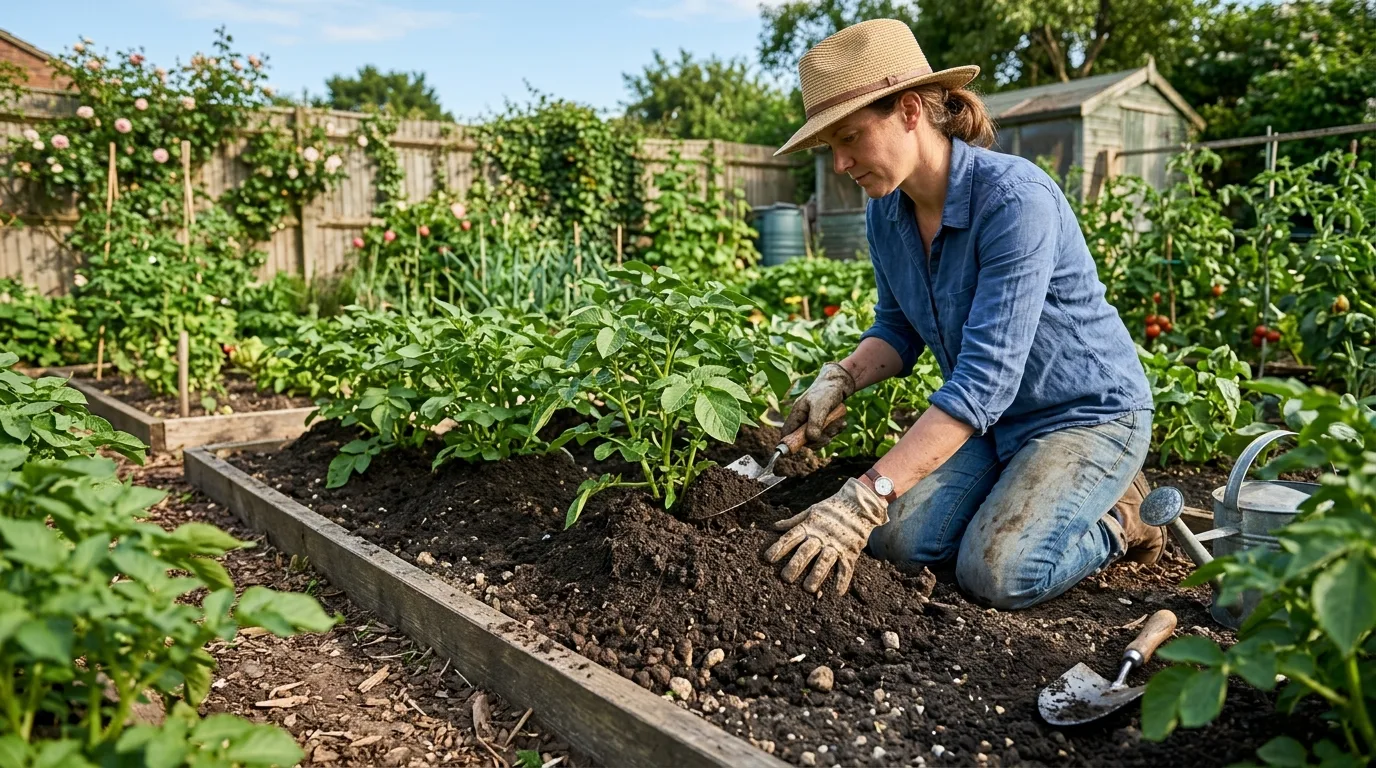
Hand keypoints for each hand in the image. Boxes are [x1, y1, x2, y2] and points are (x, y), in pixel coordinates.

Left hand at [764, 478, 888, 595]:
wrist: (859, 503)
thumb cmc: (832, 508)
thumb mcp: (811, 511)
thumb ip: (793, 521)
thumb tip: (775, 526)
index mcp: (809, 527)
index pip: (791, 538)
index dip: (779, 548)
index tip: (768, 558)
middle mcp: (821, 537)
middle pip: (806, 552)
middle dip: (795, 565)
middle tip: (786, 578)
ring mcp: (836, 545)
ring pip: (824, 561)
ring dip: (816, 575)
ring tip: (808, 589)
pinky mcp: (850, 552)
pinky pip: (846, 568)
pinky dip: (843, 580)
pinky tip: (837, 592)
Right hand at [781, 362, 854, 448]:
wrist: (840, 383)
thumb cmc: (826, 391)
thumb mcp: (820, 406)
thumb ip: (815, 422)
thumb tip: (811, 439)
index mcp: (796, 414)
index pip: (786, 433)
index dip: (790, 442)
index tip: (802, 446)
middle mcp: (803, 420)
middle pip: (805, 441)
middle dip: (818, 440)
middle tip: (828, 435)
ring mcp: (813, 422)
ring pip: (819, 438)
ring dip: (830, 434)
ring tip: (839, 423)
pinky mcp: (824, 423)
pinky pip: (829, 434)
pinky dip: (836, 430)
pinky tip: (842, 423)